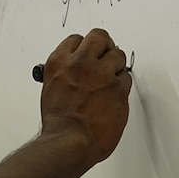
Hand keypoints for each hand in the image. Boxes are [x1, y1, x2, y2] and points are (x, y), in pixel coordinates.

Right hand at [40, 28, 131, 167]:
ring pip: (118, 55)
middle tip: (106, 53)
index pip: (76, 39)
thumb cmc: (59, 121)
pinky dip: (122, 84)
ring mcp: (101, 74)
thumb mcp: (51, 87)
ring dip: (115, 65)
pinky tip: (114, 93)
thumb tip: (74, 71)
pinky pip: (126, 77)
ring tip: (111, 76)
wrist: (70, 140)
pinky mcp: (119, 88)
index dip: (84, 46)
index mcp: (59, 61)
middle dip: (104, 45)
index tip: (88, 52)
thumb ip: (65, 73)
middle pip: (99, 37)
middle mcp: (81, 63)